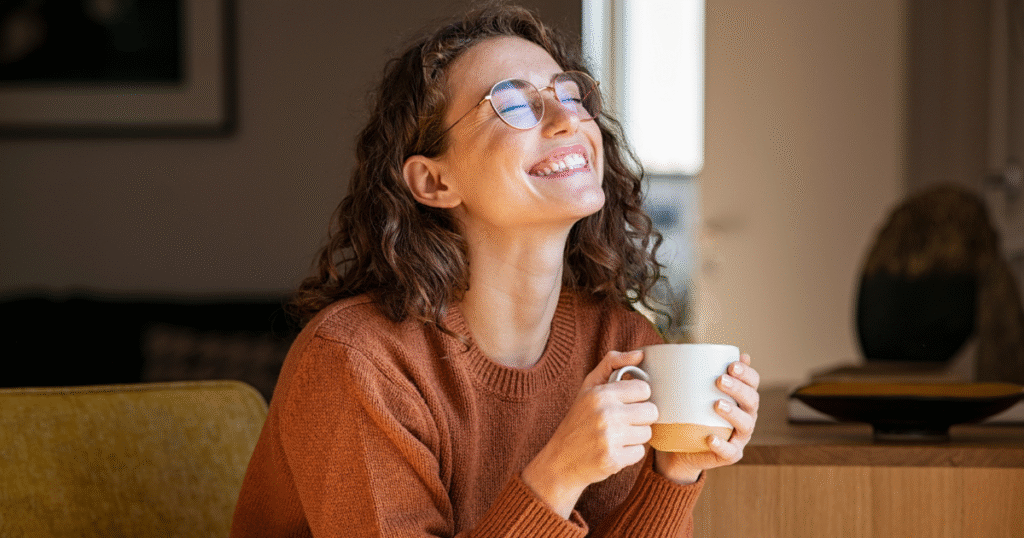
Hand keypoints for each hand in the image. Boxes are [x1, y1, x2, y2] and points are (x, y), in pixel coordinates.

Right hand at [522, 350, 658, 517]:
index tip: (626, 403)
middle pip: (651, 412)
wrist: (560, 461)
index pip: (644, 389)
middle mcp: (605, 414)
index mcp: (600, 394)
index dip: (637, 397)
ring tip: (616, 437)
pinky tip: (614, 450)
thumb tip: (640, 354)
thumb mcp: (589, 387)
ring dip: (635, 436)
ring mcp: (609, 438)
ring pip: (647, 433)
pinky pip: (640, 453)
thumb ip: (612, 364)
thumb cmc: (578, 420)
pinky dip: (629, 454)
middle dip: (640, 418)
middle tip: (623, 422)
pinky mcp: (613, 460)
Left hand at [654, 353, 759, 483]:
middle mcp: (745, 416)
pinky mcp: (729, 455)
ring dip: (733, 413)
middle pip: (752, 401)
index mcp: (741, 398)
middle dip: (738, 389)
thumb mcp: (691, 392)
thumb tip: (692, 349)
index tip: (731, 365)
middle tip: (720, 380)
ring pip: (745, 425)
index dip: (747, 373)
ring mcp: (739, 437)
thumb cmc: (689, 413)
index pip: (753, 382)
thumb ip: (695, 373)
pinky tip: (711, 437)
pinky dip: (722, 445)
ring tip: (717, 404)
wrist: (681, 448)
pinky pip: (730, 452)